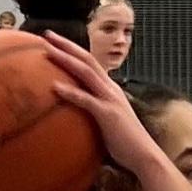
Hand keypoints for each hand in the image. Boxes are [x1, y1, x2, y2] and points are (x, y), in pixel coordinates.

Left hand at [44, 32, 161, 174]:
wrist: (145, 156)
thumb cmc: (126, 145)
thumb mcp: (109, 123)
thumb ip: (96, 113)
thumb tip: (79, 115)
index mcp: (110, 89)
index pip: (90, 64)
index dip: (74, 51)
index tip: (56, 43)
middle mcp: (110, 89)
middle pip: (86, 59)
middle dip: (66, 45)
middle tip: (47, 34)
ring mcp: (110, 99)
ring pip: (85, 72)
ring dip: (65, 58)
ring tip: (47, 50)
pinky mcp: (107, 114)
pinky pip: (86, 99)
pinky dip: (70, 91)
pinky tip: (54, 86)